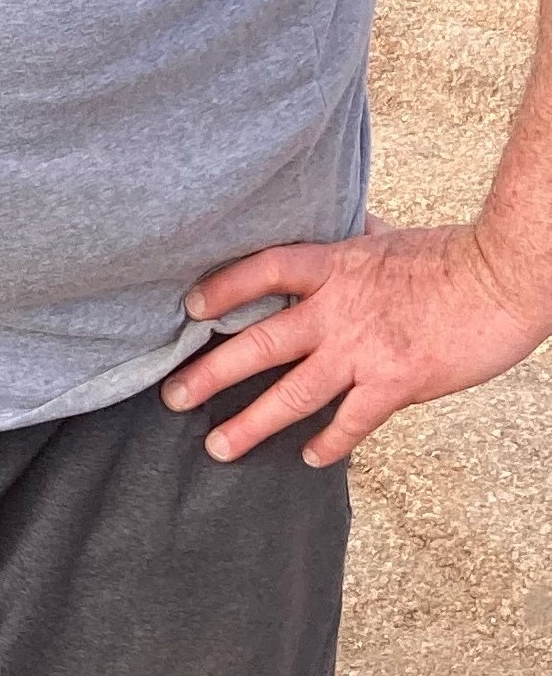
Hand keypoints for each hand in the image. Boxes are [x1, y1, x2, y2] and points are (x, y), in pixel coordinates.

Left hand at [165, 217, 551, 466]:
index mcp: (335, 266)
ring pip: (292, 394)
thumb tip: (345, 216)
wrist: (504, 278)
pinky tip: (311, 458)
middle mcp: (337, 310)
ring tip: (218, 447)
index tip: (189, 309)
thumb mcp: (390, 236)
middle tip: (172, 397)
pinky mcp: (396, 383)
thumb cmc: (453, 255)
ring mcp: (363, 350)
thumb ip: (357, 235)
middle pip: (258, 343)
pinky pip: (350, 422)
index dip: (222, 289)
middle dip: (209, 374)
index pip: (262, 271)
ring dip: (251, 425)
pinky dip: (328, 443)